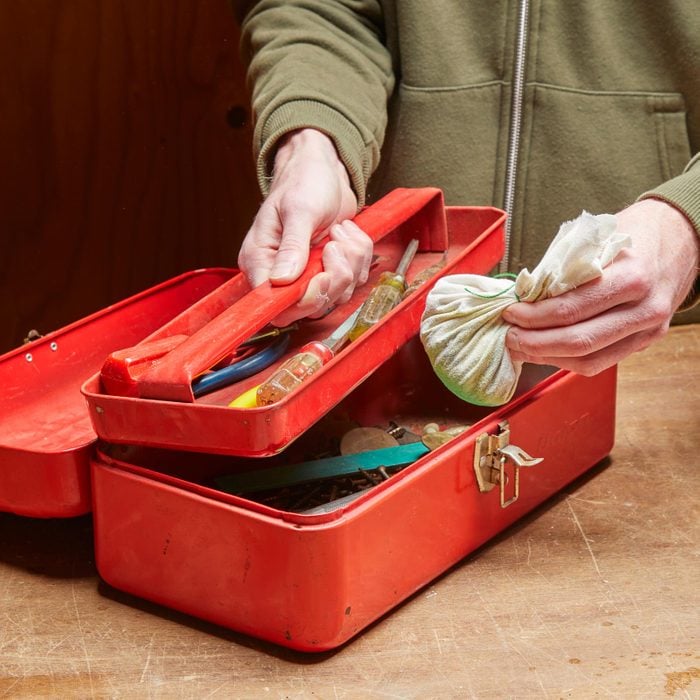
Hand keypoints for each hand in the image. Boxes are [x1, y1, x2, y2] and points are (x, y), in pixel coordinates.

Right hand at [238, 128, 372, 324]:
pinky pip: (354, 280)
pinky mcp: (331, 269)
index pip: (275, 304)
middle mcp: (281, 273)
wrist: (324, 169)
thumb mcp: (298, 210)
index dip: (302, 299)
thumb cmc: (303, 181)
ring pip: (338, 293)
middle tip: (335, 246)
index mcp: (261, 261)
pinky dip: (359, 256)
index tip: (321, 277)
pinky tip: (347, 233)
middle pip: (310, 306)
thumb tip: (281, 280)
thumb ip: (292, 247)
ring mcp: (309, 273)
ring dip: (350, 262)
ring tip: (340, 232)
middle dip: (333, 278)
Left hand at [503, 199, 698, 374]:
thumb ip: (562, 269)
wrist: (683, 237)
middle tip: (509, 336)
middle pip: (578, 341)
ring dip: (547, 357)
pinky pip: (602, 361)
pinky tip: (546, 350)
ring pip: (589, 359)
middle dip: (534, 342)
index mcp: (632, 276)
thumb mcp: (597, 238)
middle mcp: (644, 308)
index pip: (571, 308)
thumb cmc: (635, 233)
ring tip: (521, 346)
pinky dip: (568, 361)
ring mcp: (649, 329)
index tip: (510, 312)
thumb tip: (523, 295)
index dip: (533, 316)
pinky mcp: (646, 341)